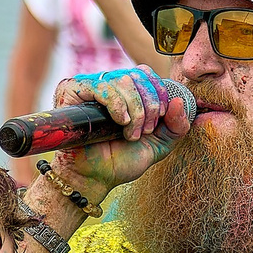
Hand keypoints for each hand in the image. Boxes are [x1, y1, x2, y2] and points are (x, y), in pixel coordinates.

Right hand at [50, 68, 193, 196]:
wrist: (95, 178)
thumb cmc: (122, 160)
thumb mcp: (159, 144)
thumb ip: (177, 126)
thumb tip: (179, 101)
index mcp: (126, 91)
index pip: (146, 74)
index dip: (159, 93)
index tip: (160, 119)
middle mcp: (108, 84)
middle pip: (138, 76)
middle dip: (149, 105)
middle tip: (145, 131)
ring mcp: (90, 87)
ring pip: (123, 80)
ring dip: (135, 110)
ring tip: (130, 134)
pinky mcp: (74, 92)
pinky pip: (102, 87)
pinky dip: (117, 104)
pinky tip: (120, 123)